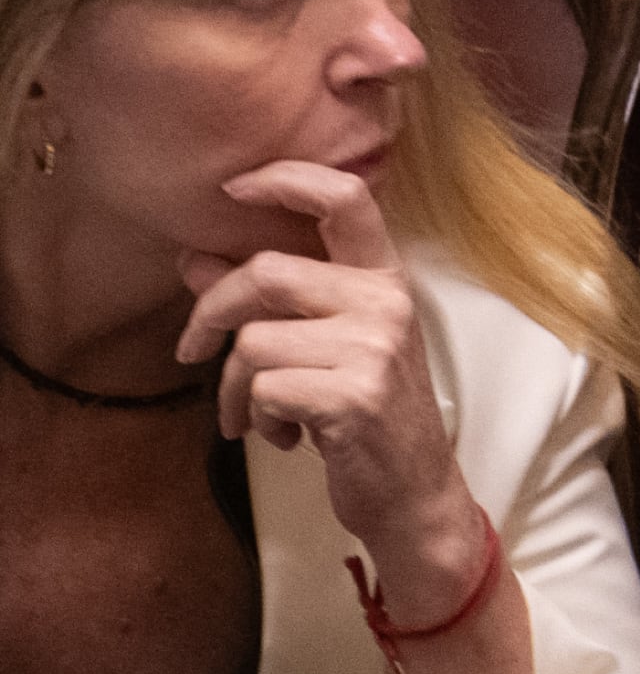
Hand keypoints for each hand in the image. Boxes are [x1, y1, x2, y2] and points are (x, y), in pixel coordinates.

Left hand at [175, 160, 483, 625]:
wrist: (414, 493)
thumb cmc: (367, 415)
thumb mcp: (328, 346)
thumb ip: (270, 300)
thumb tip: (194, 259)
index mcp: (385, 279)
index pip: (345, 197)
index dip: (284, 179)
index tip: (233, 190)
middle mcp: (386, 302)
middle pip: (267, 273)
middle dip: (211, 314)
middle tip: (192, 350)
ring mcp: (375, 348)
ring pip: (255, 340)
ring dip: (233, 388)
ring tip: (253, 415)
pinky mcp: (354, 395)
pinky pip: (264, 387)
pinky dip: (256, 418)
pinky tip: (284, 438)